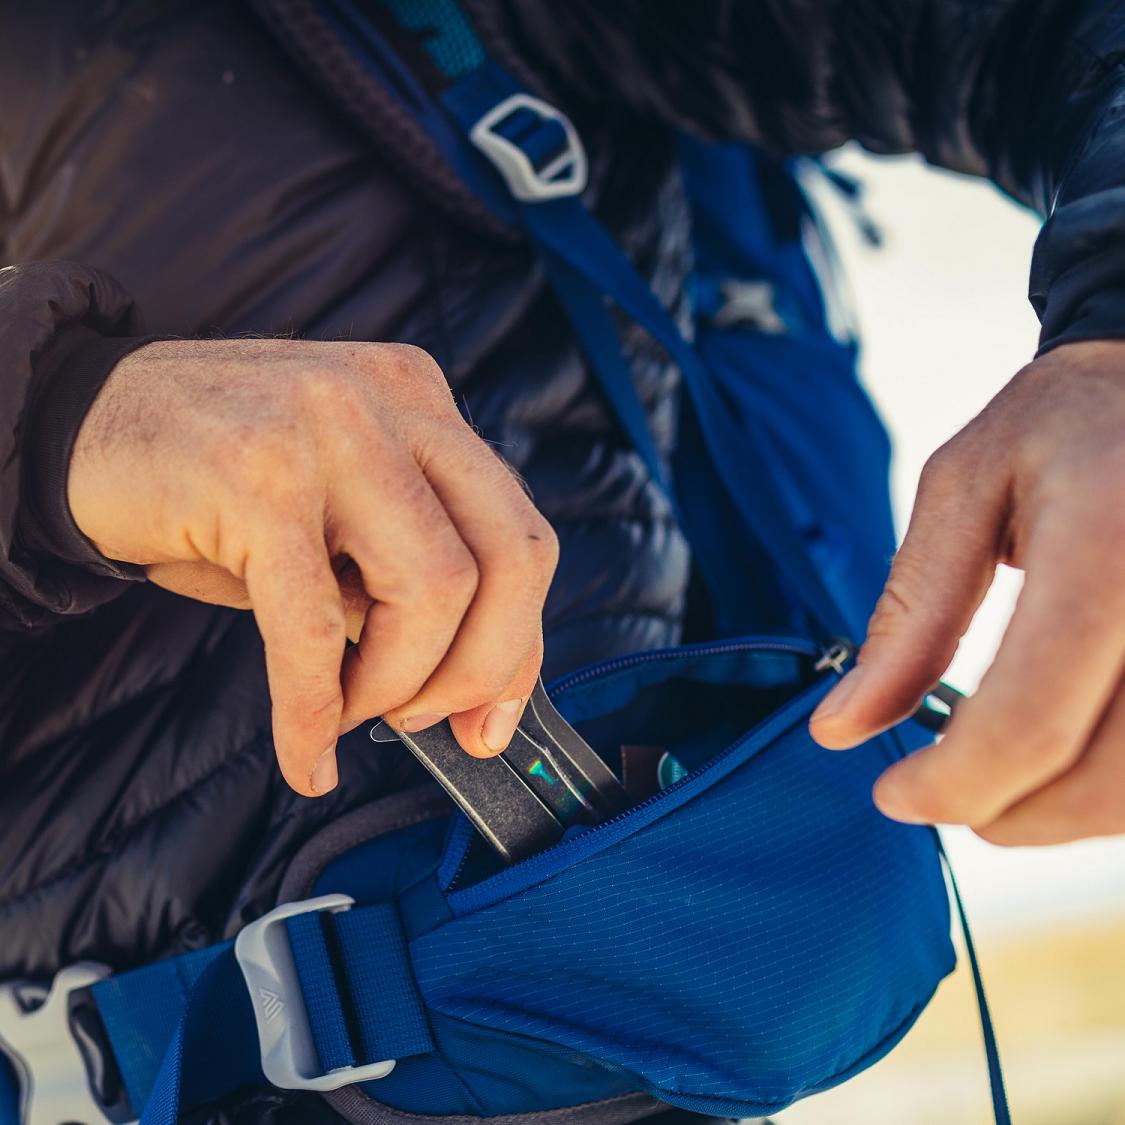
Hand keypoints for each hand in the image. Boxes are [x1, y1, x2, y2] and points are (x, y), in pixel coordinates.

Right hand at [68, 339, 557, 795]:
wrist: (73, 426)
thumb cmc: (215, 488)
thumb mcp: (338, 512)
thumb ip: (411, 568)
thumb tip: (477, 686)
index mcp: (424, 402)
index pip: (519, 533)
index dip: (520, 645)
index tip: (492, 723)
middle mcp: (393, 400)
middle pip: (509, 557)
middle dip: (484, 669)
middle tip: (425, 723)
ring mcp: (329, 428)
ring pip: (434, 589)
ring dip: (397, 684)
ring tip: (348, 710)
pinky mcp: (256, 477)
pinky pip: (315, 628)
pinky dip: (313, 712)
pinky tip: (304, 755)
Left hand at [809, 340, 1124, 844]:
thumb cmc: (1062, 424)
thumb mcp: (964, 491)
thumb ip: (910, 617)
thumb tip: (840, 727)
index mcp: (1105, 551)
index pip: (1029, 722)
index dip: (953, 784)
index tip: (894, 794)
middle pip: (1103, 781)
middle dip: (1007, 812)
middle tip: (942, 792)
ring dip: (1061, 812)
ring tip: (993, 768)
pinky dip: (1105, 781)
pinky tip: (1058, 745)